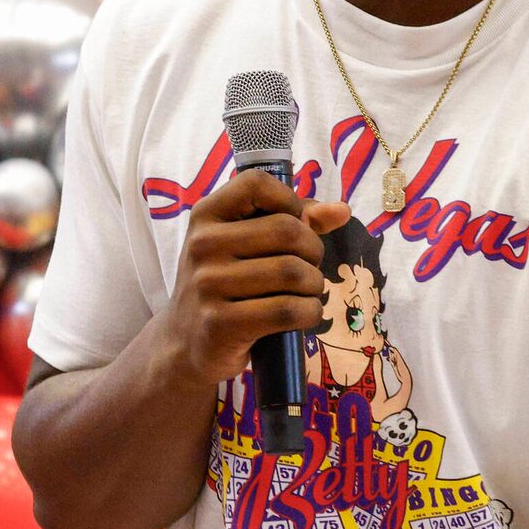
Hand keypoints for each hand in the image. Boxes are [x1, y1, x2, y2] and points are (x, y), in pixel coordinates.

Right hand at [161, 171, 352, 386]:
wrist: (186, 345)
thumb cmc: (227, 287)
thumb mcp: (244, 246)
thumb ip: (293, 221)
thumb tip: (341, 211)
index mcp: (206, 216)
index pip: (256, 183)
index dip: (291, 200)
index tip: (296, 225)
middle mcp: (202, 245)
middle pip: (287, 230)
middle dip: (313, 250)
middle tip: (308, 268)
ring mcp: (208, 285)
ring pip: (292, 272)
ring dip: (314, 285)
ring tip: (306, 293)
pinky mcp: (221, 324)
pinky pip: (287, 310)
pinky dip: (309, 312)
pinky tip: (303, 314)